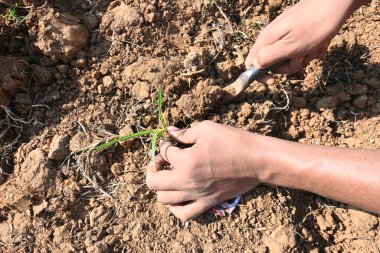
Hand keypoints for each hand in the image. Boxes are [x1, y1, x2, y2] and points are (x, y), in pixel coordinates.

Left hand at [146, 121, 263, 220]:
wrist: (258, 161)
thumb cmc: (234, 141)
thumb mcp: (207, 129)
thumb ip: (184, 132)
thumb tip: (169, 132)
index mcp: (187, 161)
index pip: (164, 153)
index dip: (164, 145)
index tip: (171, 142)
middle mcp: (188, 181)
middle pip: (154, 182)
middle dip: (153, 168)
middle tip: (162, 161)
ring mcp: (197, 195)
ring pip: (164, 200)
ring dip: (161, 187)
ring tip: (169, 177)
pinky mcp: (207, 203)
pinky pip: (184, 215)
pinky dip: (175, 208)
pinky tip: (177, 197)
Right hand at [246, 0, 364, 84]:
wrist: (337, 2)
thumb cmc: (315, 25)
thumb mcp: (291, 46)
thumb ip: (269, 57)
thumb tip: (254, 65)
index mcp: (267, 39)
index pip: (251, 63)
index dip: (259, 75)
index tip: (274, 81)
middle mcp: (273, 37)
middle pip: (273, 64)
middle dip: (288, 66)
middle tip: (300, 56)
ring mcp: (286, 35)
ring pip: (289, 59)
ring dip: (303, 58)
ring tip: (313, 46)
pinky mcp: (298, 34)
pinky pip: (301, 51)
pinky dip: (311, 51)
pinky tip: (320, 43)